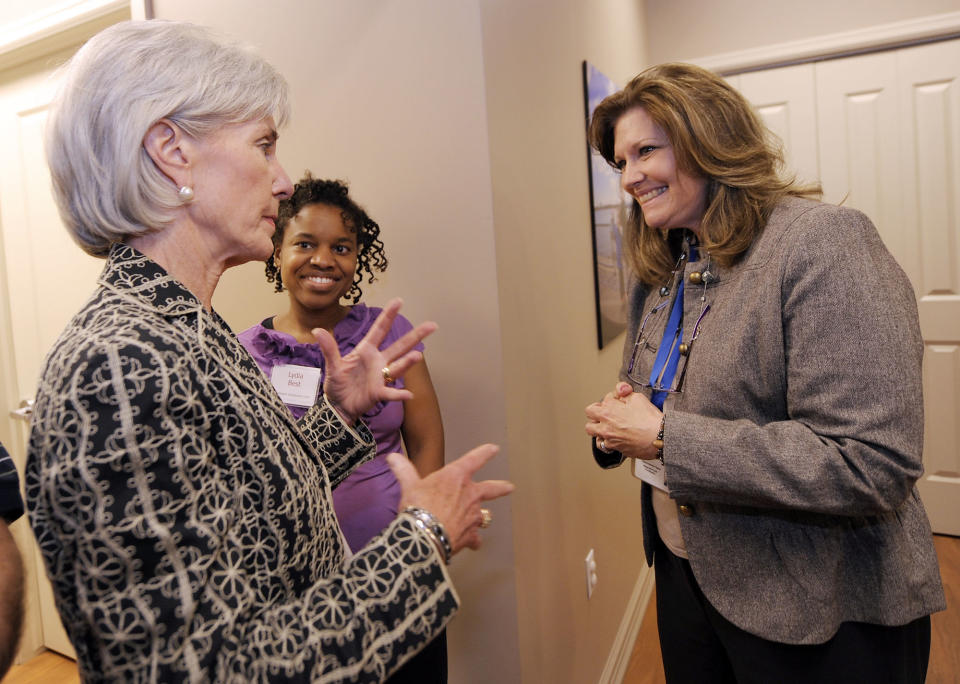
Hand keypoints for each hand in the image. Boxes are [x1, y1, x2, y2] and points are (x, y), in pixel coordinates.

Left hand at [314, 299, 435, 423]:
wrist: (338, 406)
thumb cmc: (338, 384)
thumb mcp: (332, 365)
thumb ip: (329, 348)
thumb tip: (317, 329)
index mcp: (366, 350)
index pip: (379, 329)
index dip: (389, 315)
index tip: (399, 301)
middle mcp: (378, 361)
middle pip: (399, 346)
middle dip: (415, 336)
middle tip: (432, 325)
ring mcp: (380, 376)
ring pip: (398, 366)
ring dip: (408, 362)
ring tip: (417, 356)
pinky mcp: (378, 392)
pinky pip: (390, 392)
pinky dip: (398, 394)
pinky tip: (408, 394)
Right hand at [388, 444, 513, 555]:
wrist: (424, 535)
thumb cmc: (418, 507)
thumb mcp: (409, 485)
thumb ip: (404, 470)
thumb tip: (392, 457)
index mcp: (456, 477)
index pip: (475, 459)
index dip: (485, 453)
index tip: (494, 449)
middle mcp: (470, 494)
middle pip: (492, 489)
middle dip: (501, 488)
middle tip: (510, 488)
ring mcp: (473, 515)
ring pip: (484, 515)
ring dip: (483, 517)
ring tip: (483, 520)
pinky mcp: (471, 534)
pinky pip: (475, 538)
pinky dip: (474, 541)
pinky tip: (472, 544)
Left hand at [585, 382, 661, 459]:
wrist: (659, 438)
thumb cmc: (650, 420)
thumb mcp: (638, 398)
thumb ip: (625, 393)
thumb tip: (621, 392)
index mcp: (609, 409)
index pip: (602, 399)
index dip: (612, 398)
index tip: (619, 400)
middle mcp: (605, 423)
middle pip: (590, 413)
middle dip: (597, 410)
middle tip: (606, 411)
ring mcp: (608, 436)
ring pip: (590, 430)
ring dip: (596, 426)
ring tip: (604, 425)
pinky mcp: (614, 448)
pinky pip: (601, 445)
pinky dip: (603, 441)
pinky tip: (609, 438)